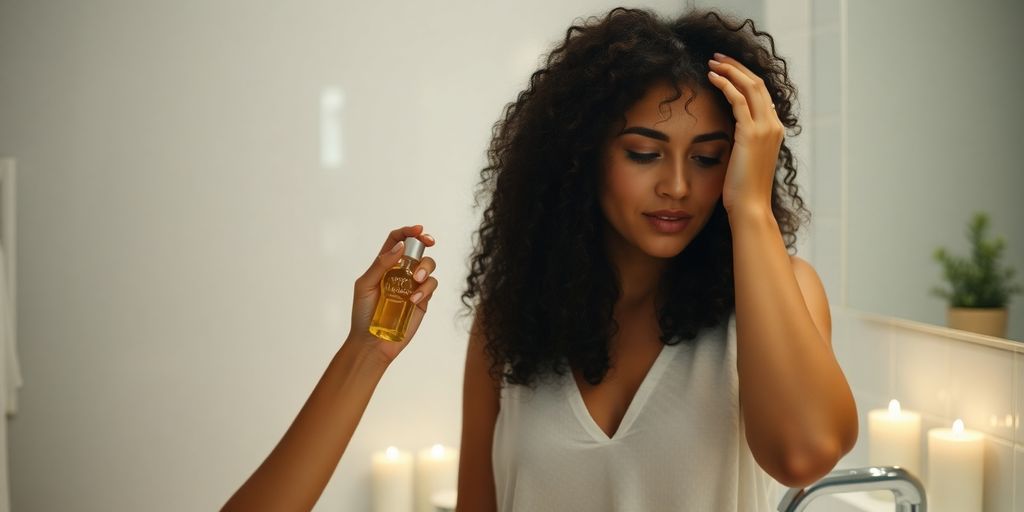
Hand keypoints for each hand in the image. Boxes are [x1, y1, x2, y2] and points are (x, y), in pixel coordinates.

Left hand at [348, 224, 437, 363]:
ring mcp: (413, 286)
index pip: (397, 241)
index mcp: (385, 265)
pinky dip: (425, 289)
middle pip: (418, 250)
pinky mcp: (422, 300)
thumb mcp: (365, 285)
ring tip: (418, 279)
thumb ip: (381, 265)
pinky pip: (431, 286)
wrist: (372, 342)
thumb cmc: (363, 314)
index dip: (408, 232)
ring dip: (426, 267)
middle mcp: (401, 273)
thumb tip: (400, 247)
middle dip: (425, 243)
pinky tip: (413, 299)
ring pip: (429, 266)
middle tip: (429, 243)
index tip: (419, 230)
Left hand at [707, 52, 784, 214]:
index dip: (744, 77)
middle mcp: (773, 125)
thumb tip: (733, 131)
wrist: (750, 206)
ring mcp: (765, 128)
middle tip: (718, 57)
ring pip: (749, 86)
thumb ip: (744, 141)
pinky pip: (737, 99)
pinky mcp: (751, 133)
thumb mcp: (746, 159)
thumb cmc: (743, 189)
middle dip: (737, 66)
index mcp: (774, 130)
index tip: (727, 68)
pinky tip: (711, 77)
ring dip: (730, 70)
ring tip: (712, 62)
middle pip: (757, 83)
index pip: (761, 94)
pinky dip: (725, 84)